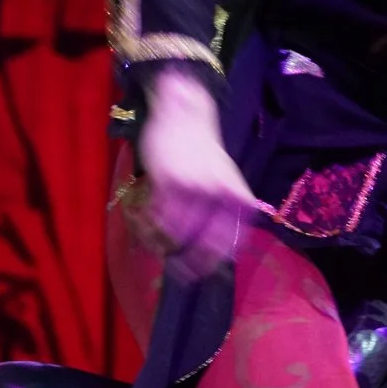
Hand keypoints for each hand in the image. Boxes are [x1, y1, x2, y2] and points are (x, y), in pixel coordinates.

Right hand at [128, 68, 273, 280]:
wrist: (183, 115)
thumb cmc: (204, 151)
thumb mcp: (226, 177)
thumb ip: (228, 207)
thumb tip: (228, 247)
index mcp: (235, 192)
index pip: (232, 235)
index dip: (219, 258)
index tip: (209, 270)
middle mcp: (217, 190)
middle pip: (206, 239)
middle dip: (193, 261)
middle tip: (183, 272)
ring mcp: (192, 185)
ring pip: (179, 231)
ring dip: (170, 247)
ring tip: (164, 252)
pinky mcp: (167, 179)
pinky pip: (160, 215)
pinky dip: (154, 228)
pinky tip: (151, 230)